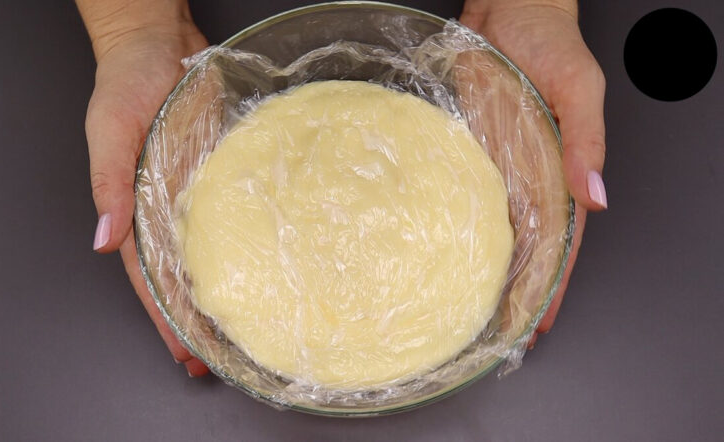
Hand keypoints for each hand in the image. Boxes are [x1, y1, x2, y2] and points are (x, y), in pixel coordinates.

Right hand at [79, 1, 209, 375]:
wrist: (158, 45)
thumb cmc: (125, 84)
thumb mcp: (109, 133)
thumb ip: (108, 187)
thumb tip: (103, 241)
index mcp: (134, 210)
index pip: (148, 278)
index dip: (165, 317)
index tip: (183, 350)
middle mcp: (167, 210)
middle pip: (182, 276)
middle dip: (195, 318)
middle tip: (218, 356)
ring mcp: (196, 195)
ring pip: (210, 253)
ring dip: (223, 289)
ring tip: (244, 325)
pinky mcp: (222, 174)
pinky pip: (236, 214)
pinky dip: (246, 242)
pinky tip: (266, 264)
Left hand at [460, 0, 607, 346]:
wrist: (506, 11)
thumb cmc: (549, 42)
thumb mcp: (580, 90)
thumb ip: (587, 142)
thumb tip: (597, 197)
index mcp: (562, 172)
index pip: (563, 243)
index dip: (554, 285)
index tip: (541, 323)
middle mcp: (527, 177)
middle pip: (526, 246)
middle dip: (517, 290)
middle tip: (499, 333)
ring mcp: (496, 167)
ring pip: (493, 229)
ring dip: (486, 268)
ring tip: (469, 308)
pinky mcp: (467, 152)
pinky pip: (461, 196)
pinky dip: (456, 228)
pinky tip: (443, 253)